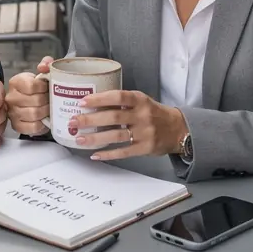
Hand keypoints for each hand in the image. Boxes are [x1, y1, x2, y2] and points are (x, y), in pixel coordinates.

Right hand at [5, 56, 52, 134]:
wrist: (35, 102)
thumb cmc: (39, 87)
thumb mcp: (43, 72)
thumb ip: (46, 64)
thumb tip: (44, 66)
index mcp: (16, 82)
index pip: (32, 86)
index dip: (44, 87)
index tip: (47, 87)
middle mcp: (10, 97)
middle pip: (36, 101)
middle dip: (47, 100)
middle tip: (51, 99)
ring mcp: (12, 113)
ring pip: (35, 114)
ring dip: (45, 111)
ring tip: (48, 108)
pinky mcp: (16, 126)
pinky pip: (32, 127)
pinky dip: (41, 124)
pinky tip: (43, 119)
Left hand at [71, 89, 186, 160]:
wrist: (177, 129)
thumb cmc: (153, 113)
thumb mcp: (141, 101)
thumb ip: (122, 102)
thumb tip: (92, 104)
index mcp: (140, 100)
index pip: (118, 96)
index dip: (100, 99)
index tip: (83, 101)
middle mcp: (142, 115)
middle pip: (113, 117)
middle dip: (91, 120)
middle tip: (74, 121)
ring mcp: (144, 133)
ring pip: (116, 136)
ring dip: (95, 138)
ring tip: (79, 139)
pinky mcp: (145, 148)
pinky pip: (123, 152)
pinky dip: (108, 154)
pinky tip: (95, 155)